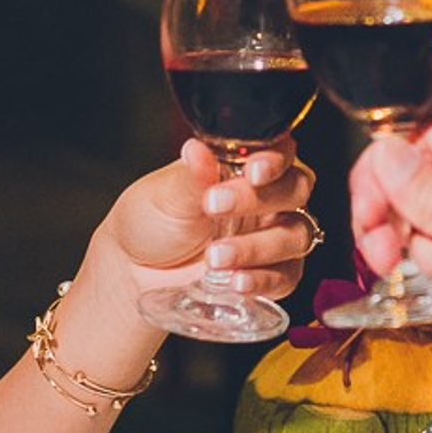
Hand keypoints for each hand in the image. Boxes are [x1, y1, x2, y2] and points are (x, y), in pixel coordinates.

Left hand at [105, 139, 320, 304]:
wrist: (135, 273)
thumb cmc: (153, 223)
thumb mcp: (165, 197)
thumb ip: (190, 178)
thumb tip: (197, 151)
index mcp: (244, 164)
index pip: (278, 150)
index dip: (274, 159)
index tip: (253, 171)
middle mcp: (266, 197)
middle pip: (295, 189)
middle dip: (259, 200)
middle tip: (215, 207)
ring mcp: (273, 235)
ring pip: (295, 234)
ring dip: (258, 246)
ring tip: (214, 257)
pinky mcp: (272, 273)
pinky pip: (287, 276)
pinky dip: (264, 279)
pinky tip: (236, 282)